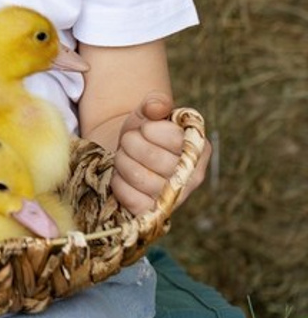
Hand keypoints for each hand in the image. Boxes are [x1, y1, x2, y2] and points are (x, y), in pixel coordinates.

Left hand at [112, 93, 209, 215]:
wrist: (128, 153)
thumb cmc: (143, 131)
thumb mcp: (148, 111)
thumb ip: (155, 103)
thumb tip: (156, 108)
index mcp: (199, 148)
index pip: (176, 140)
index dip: (151, 129)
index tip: (145, 126)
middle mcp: (194, 177)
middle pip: (155, 159)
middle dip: (132, 143)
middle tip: (129, 140)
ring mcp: (176, 199)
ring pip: (140, 178)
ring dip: (123, 161)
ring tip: (124, 155)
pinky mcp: (155, 215)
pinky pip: (132, 201)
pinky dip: (119, 183)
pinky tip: (122, 175)